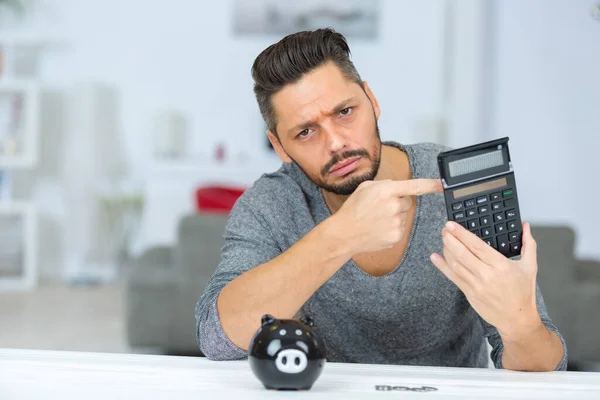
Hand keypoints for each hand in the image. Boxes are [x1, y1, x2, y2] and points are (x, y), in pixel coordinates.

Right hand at [335, 178, 442, 254]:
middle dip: (398, 203)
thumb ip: (385, 184)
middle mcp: (394, 206)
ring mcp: (396, 222)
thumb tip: (397, 186)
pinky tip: (378, 228)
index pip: (415, 186)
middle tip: (380, 208)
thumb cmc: (353, 209)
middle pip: (408, 201)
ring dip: (394, 216)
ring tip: (376, 219)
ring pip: (404, 215)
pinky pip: (401, 228)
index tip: (443, 184)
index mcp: (386, 190)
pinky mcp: (396, 236)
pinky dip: (392, 228)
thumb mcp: (365, 188)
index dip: (432, 185)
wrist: (344, 233)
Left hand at [430, 221, 541, 339]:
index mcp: (500, 265)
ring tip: (443, 238)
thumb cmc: (523, 292)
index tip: (451, 225)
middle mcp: (486, 275)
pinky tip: (435, 256)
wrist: (517, 318)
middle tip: (444, 228)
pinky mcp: (469, 293)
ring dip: (446, 249)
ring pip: (455, 264)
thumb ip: (528, 244)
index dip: (462, 234)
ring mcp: (476, 285)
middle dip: (450, 239)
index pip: (476, 246)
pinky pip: (452, 277)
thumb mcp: (530, 266)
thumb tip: (525, 225)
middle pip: (462, 253)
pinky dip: (442, 266)